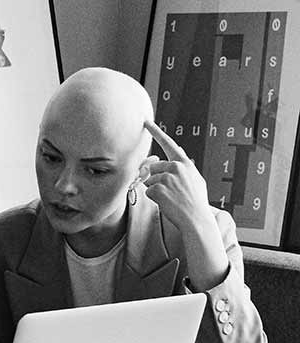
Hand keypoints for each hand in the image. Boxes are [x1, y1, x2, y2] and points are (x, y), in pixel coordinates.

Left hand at [139, 119, 213, 233]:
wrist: (196, 220)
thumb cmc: (196, 201)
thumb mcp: (196, 179)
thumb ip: (186, 165)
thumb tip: (181, 150)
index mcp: (184, 163)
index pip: (168, 144)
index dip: (156, 132)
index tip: (145, 122)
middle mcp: (175, 167)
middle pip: (152, 167)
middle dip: (153, 177)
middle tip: (168, 191)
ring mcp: (166, 178)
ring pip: (148, 180)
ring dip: (154, 189)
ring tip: (170, 198)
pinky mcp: (158, 189)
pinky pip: (147, 191)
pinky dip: (153, 198)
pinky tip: (167, 203)